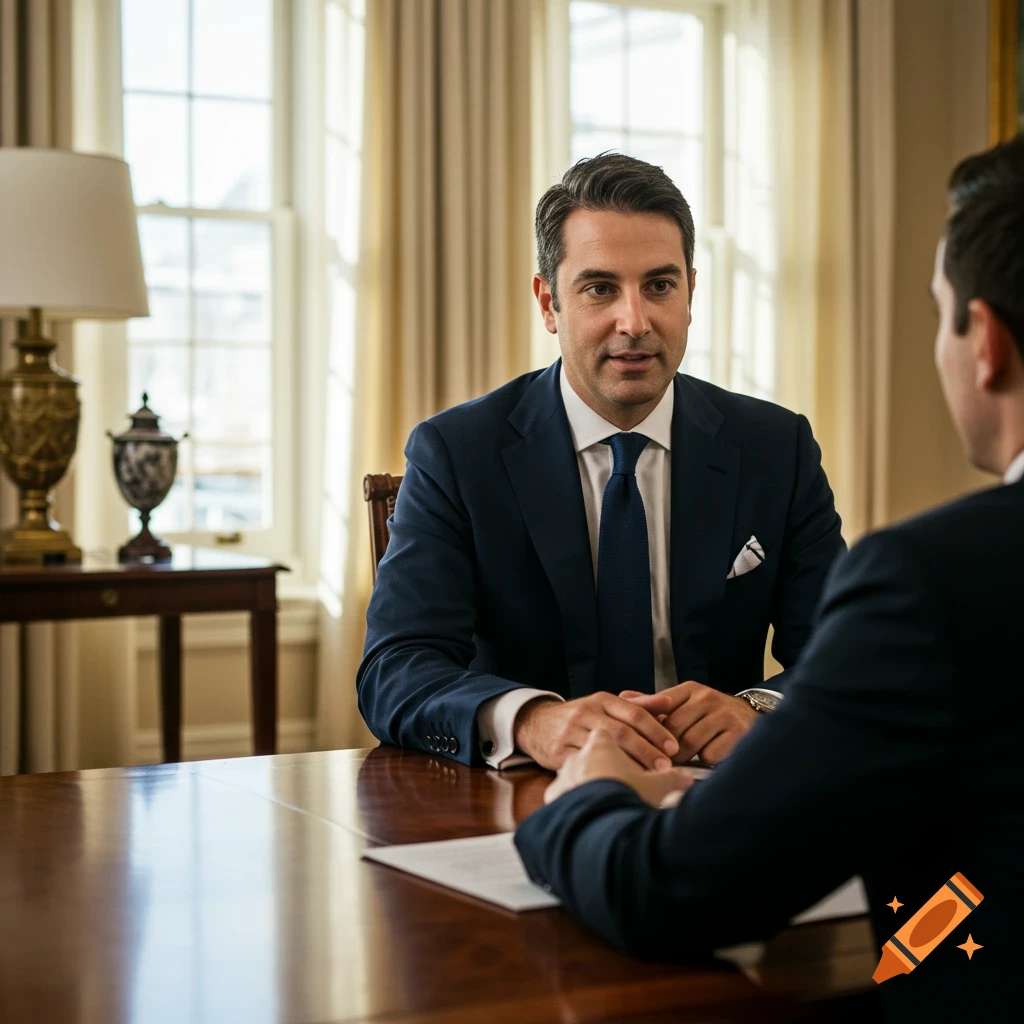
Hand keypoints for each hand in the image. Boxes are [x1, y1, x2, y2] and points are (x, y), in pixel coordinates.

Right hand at [513, 692, 679, 771]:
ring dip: (630, 766)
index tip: (674, 747)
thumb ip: (637, 705)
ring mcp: (571, 733)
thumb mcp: (605, 705)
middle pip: (622, 733)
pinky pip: (587, 766)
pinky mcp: (559, 753)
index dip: (656, 730)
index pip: (635, 713)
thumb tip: (668, 701)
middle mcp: (586, 713)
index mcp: (601, 700)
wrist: (536, 724)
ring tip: (650, 779)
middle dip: (647, 751)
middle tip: (667, 767)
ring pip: (605, 751)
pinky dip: (606, 776)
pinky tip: (621, 784)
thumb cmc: (581, 717)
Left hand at [621, 681, 757, 765]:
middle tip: (657, 761)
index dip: (649, 728)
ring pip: (690, 743)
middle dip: (664, 747)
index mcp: (690, 690)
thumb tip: (623, 697)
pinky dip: (704, 761)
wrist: (750, 716)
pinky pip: (710, 754)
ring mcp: (724, 715)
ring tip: (677, 764)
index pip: (660, 707)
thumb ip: (655, 703)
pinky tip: (704, 760)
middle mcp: (707, 698)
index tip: (641, 743)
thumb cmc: (708, 714)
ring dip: (682, 757)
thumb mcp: (684, 702)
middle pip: (673, 728)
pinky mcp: (738, 733)